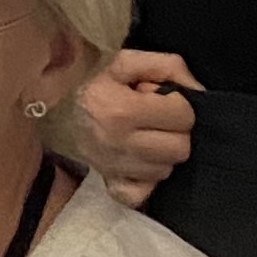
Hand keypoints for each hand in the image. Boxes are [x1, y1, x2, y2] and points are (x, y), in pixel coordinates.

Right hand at [73, 49, 200, 205]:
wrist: (57, 107)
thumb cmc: (99, 83)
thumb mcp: (128, 61)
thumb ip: (168, 66)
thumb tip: (198, 92)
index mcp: (120, 109)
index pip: (183, 116)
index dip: (177, 105)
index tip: (160, 101)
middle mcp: (115, 142)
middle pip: (180, 148)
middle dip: (175, 132)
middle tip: (157, 122)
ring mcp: (112, 168)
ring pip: (166, 170)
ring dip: (162, 155)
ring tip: (146, 138)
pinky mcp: (110, 186)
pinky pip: (143, 195)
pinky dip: (147, 181)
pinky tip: (140, 162)